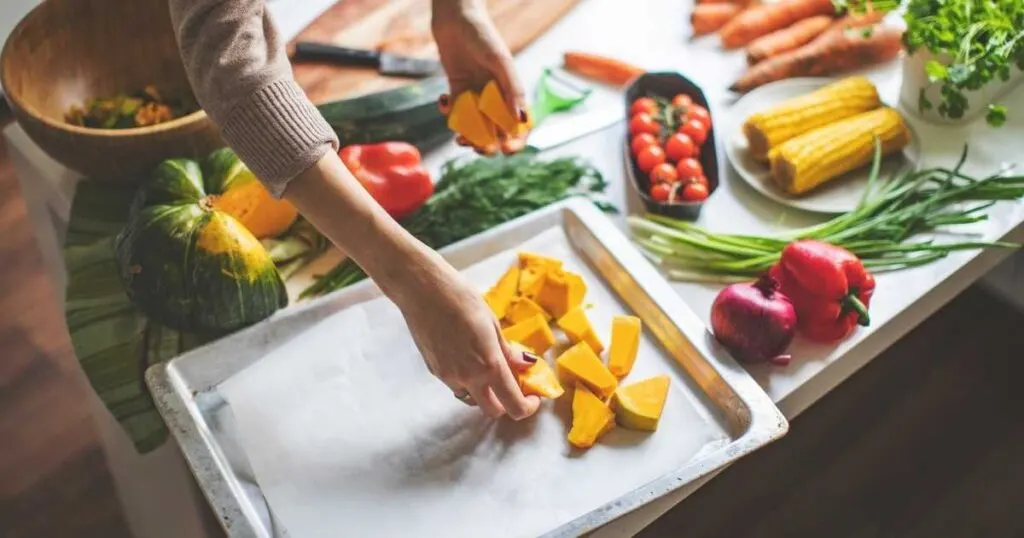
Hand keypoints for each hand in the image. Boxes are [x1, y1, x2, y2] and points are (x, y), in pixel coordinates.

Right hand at [395, 257, 540, 419]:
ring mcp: (447, 377)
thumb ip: (508, 350)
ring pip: (471, 399)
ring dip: (484, 392)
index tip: (532, 396)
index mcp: (489, 365)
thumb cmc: (460, 298)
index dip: (527, 407)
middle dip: (506, 404)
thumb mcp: (492, 322)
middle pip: (492, 410)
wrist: (421, 290)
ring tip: (488, 368)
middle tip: (513, 385)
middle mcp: (467, 378)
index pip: (513, 405)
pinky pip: (456, 385)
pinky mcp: (433, 371)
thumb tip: (524, 364)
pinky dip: (467, 380)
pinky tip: (467, 357)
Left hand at [432, 0, 527, 154]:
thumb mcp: (500, 61)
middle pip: (496, 132)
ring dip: (467, 135)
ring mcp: (475, 95)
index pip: (520, 125)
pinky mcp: (456, 90)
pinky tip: (443, 98)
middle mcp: (495, 97)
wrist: (455, 18)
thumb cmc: (482, 35)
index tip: (507, 149)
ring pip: (474, 127)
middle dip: (488, 144)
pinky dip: (448, 112)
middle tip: (477, 146)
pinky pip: (455, 112)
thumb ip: (513, 89)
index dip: (517, 141)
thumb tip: (521, 119)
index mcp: (511, 92)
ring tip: (459, 135)